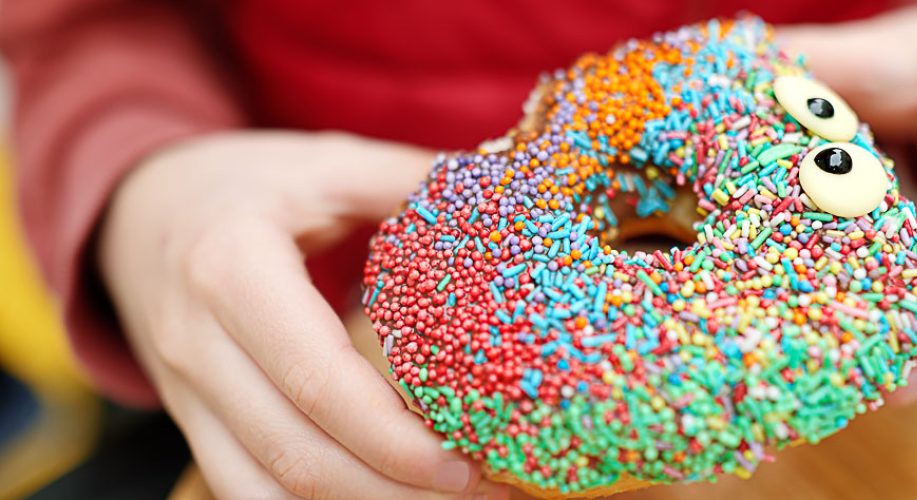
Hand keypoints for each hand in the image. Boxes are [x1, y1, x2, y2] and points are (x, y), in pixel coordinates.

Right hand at [98, 131, 508, 498]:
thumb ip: (406, 178)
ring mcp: (185, 393)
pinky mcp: (192, 421)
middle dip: (395, 488)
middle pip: (297, 453)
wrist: (135, 213)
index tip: (466, 460)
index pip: (317, 379)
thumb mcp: (321, 162)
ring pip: (270, 488)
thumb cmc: (241, 185)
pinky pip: (247, 490)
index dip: (393, 436)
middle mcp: (198, 344)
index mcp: (232, 270)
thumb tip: (507, 194)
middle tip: (482, 488)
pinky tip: (384, 498)